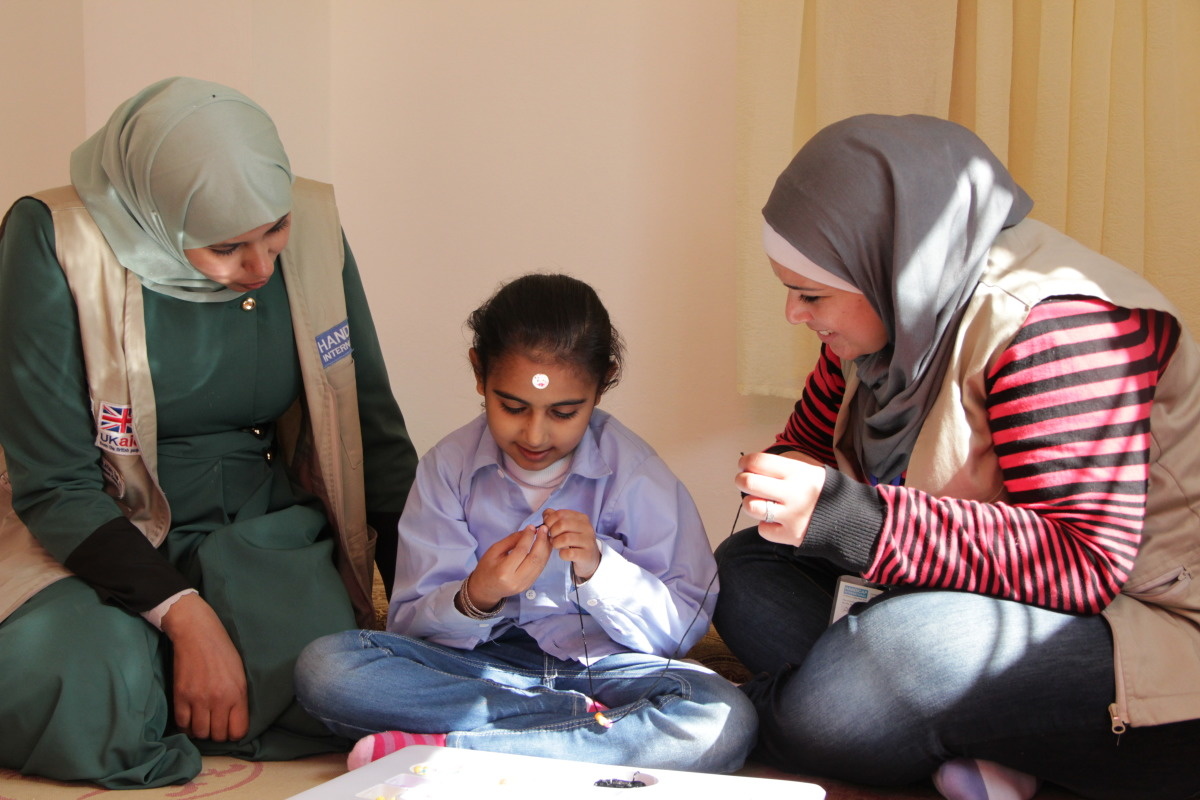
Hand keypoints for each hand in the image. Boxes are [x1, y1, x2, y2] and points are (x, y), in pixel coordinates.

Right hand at [160, 593, 248, 740]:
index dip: (234, 733)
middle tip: (216, 724)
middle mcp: (218, 699)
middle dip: (218, 734)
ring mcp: (198, 699)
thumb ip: (239, 699)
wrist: (197, 633)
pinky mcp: (180, 696)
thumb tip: (234, 722)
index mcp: (237, 693)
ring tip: (203, 721)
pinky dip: (186, 726)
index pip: (237, 731)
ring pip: (199, 733)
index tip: (230, 727)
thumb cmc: (223, 651)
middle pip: (217, 735)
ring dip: (201, 731)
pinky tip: (190, 718)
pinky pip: (182, 724)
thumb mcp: (240, 674)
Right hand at [466, 524, 552, 608]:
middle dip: (542, 541)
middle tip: (544, 528)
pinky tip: (544, 547)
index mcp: (504, 571)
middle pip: (535, 558)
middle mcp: (516, 580)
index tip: (531, 526)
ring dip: (546, 548)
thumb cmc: (487, 568)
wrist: (486, 589)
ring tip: (546, 536)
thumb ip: (511, 540)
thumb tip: (527, 531)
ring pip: (541, 564)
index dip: (528, 537)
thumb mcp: (494, 551)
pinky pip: (540, 569)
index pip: (521, 551)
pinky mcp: (529, 585)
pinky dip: (544, 556)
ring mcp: (524, 584)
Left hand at [541, 508, 600, 581]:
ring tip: (557, 546)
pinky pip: (568, 553)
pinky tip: (564, 554)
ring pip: (565, 539)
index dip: (549, 521)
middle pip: (562, 524)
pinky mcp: (586, 554)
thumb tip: (545, 516)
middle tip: (552, 538)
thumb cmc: (575, 540)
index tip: (548, 528)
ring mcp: (588, 541)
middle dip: (552, 532)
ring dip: (556, 543)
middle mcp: (586, 527)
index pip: (560, 513)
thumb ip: (555, 518)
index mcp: (581, 518)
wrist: (590, 557)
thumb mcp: (567, 527)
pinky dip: (562, 554)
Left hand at [735, 451, 825, 546]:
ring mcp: (791, 515)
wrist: (849, 518)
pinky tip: (775, 520)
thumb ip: (784, 465)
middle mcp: (793, 493)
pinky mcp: (790, 535)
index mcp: (798, 472)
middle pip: (749, 482)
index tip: (744, 465)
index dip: (745, 462)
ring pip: (751, 507)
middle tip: (744, 481)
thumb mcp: (809, 468)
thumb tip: (754, 463)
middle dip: (741, 480)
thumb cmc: (822, 490)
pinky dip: (765, 525)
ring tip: (760, 502)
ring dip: (751, 503)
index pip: (759, 461)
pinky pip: (763, 529)